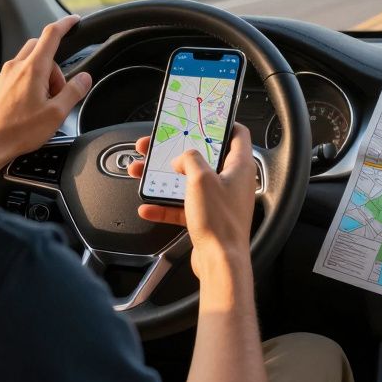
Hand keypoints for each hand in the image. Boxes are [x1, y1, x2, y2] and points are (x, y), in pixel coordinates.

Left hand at [0, 15, 92, 165]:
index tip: (73, 21)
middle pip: (39, 49)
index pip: (51, 35)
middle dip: (54, 63)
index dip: (65, 24)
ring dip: (40, 76)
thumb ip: (74, 91)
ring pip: (27, 63)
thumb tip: (84, 78)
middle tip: (58, 88)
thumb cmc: (18, 132)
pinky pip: (15, 76)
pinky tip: (27, 107)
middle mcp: (15, 68)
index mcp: (32, 69)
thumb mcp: (56, 114)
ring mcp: (2, 77)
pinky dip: (26, 84)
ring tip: (42, 103)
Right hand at [127, 124, 256, 277]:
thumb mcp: (200, 179)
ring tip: (142, 172)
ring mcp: (219, 200)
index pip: (237, 134)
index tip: (203, 119)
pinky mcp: (208, 218)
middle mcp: (232, 181)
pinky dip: (165, 205)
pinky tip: (147, 207)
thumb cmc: (220, 222)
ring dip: (165, 178)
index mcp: (239, 166)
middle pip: (203, 157)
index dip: (221, 123)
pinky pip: (183, 206)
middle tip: (157, 146)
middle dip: (177, 151)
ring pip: (189, 182)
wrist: (220, 261)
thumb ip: (190, 159)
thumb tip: (183, 157)